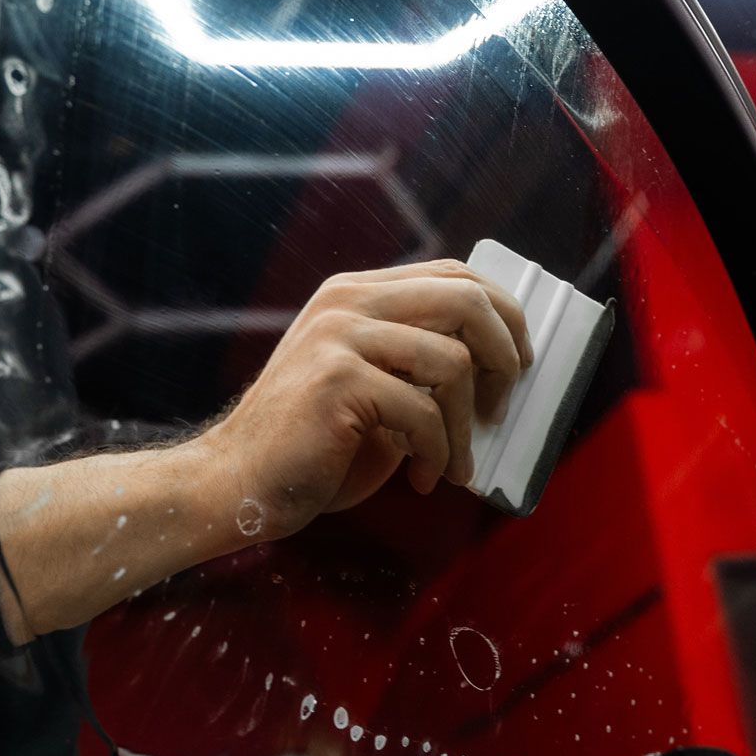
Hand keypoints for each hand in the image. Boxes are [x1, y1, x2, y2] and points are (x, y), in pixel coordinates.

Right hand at [204, 259, 532, 538]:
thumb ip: (416, 363)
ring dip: (468, 426)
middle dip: (505, 355)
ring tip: (452, 464)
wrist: (237, 482)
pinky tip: (422, 478)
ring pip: (454, 363)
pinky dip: (438, 453)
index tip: (518, 360)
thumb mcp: (371, 386)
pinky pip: (424, 413)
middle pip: (466, 300)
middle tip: (504, 405)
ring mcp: (340, 336)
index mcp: (356, 294)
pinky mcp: (338, 380)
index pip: (453, 274)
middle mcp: (348, 303)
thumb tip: (496, 368)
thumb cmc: (312, 445)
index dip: (503, 313)